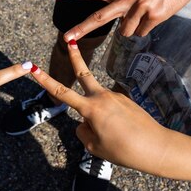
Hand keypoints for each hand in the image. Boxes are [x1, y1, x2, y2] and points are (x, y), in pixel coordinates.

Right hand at [29, 39, 172, 176]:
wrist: (157, 147)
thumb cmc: (124, 150)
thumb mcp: (95, 146)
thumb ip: (84, 131)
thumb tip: (86, 122)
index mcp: (90, 108)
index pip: (61, 92)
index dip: (44, 80)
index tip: (33, 67)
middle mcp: (102, 97)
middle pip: (83, 73)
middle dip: (75, 57)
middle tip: (69, 40)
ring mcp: (116, 96)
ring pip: (96, 102)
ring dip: (96, 114)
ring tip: (114, 135)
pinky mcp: (126, 100)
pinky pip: (110, 109)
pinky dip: (110, 120)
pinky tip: (123, 133)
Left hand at [56, 0, 190, 38]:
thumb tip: (118, 21)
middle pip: (100, 16)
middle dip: (81, 28)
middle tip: (66, 38)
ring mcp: (140, 6)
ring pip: (126, 32)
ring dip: (134, 27)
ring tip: (147, 11)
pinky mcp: (154, 15)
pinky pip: (143, 31)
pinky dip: (149, 27)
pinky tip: (157, 13)